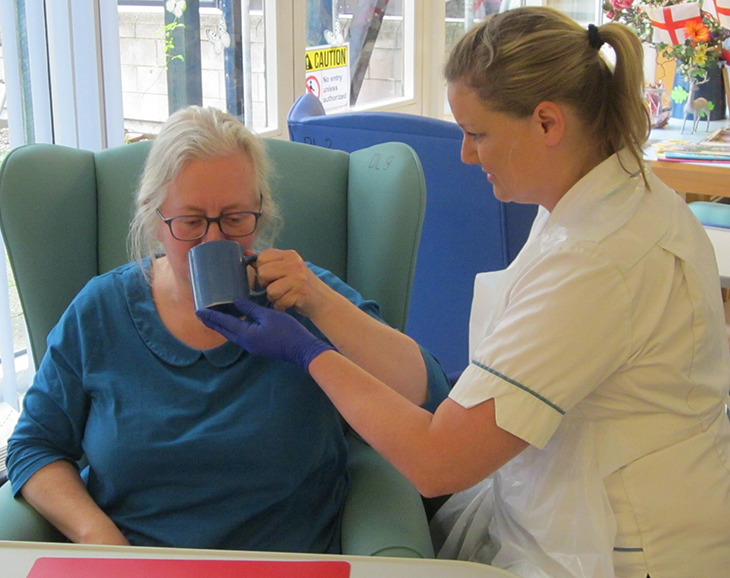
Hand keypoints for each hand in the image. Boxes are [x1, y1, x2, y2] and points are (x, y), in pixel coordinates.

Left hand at [196, 298, 334, 369]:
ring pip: (231, 335)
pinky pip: (239, 336)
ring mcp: (251, 346)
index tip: (198, 311)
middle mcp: (245, 342)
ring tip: (213, 318)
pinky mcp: (258, 346)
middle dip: (212, 322)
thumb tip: (235, 301)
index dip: (211, 316)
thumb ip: (251, 308)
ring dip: (221, 326)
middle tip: (201, 314)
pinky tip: (233, 323)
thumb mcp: (268, 315)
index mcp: (246, 334)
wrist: (301, 349)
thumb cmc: (287, 331)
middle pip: (224, 331)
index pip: (224, 323)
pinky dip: (232, 329)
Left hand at [254, 249, 331, 315]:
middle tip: (276, 288)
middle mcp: (294, 263)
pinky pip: (279, 302)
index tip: (270, 277)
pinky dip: (281, 306)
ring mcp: (298, 278)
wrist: (323, 301)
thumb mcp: (286, 269)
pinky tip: (289, 303)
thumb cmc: (300, 285)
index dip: (261, 269)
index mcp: (289, 254)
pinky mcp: (300, 292)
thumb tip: (246, 253)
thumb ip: (268, 263)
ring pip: (270, 290)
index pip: (262, 257)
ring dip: (274, 298)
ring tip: (283, 296)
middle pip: (263, 272)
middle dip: (265, 284)